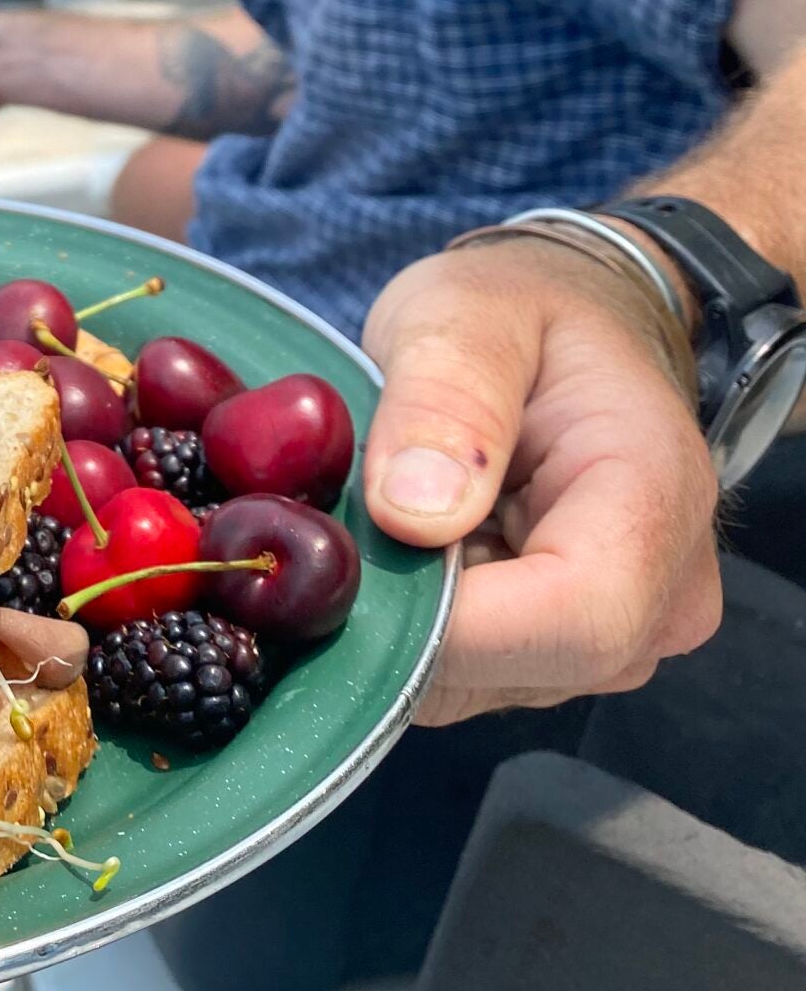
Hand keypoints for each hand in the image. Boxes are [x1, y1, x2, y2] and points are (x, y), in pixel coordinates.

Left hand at [361, 241, 721, 727]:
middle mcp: (657, 598)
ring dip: (401, 615)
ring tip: (375, 510)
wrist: (575, 326)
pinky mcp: (557, 654)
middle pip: (516, 664)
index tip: (345, 564)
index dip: (450, 620)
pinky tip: (394, 546)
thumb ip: (446, 397)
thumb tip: (412, 513)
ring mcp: (612, 641)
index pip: (573, 620)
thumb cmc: (526, 309)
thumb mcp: (470, 312)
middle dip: (403, 612)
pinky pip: (462, 673)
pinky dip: (409, 623)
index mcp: (654, 503)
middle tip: (333, 516)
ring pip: (476, 681)